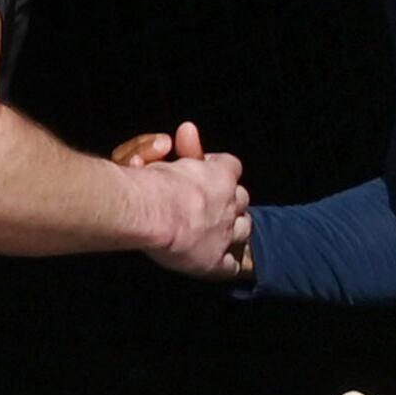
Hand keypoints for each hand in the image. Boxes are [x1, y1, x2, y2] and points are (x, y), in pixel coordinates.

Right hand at [113, 121, 253, 278]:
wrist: (152, 211)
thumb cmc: (154, 180)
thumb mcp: (168, 154)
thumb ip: (183, 147)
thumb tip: (188, 128)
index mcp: (221, 175)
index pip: (231, 167)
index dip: (219, 170)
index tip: (204, 172)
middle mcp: (230, 203)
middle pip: (242, 199)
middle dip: (231, 201)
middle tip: (213, 204)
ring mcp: (225, 233)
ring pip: (244, 229)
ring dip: (235, 229)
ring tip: (221, 232)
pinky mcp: (216, 261)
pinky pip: (232, 266)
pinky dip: (228, 264)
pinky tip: (221, 263)